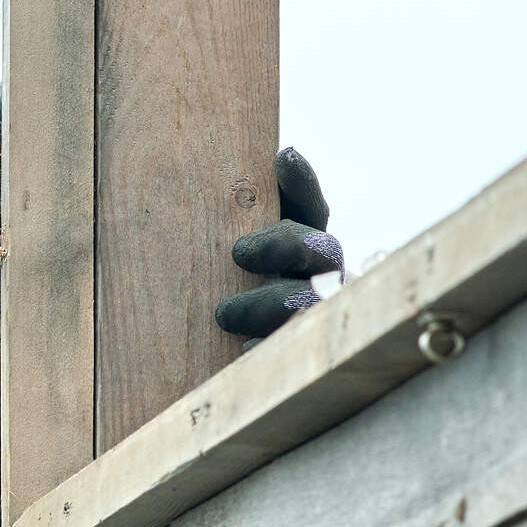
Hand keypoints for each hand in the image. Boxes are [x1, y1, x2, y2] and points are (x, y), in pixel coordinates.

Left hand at [215, 145, 339, 338]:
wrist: (203, 368)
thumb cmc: (206, 293)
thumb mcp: (207, 251)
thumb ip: (216, 219)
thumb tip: (225, 168)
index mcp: (298, 246)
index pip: (310, 208)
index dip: (303, 183)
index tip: (281, 158)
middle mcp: (317, 277)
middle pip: (323, 250)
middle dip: (285, 245)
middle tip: (238, 252)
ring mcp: (312, 316)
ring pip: (309, 301)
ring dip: (269, 303)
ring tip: (224, 314)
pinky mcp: (294, 354)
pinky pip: (292, 350)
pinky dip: (267, 348)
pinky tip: (244, 348)